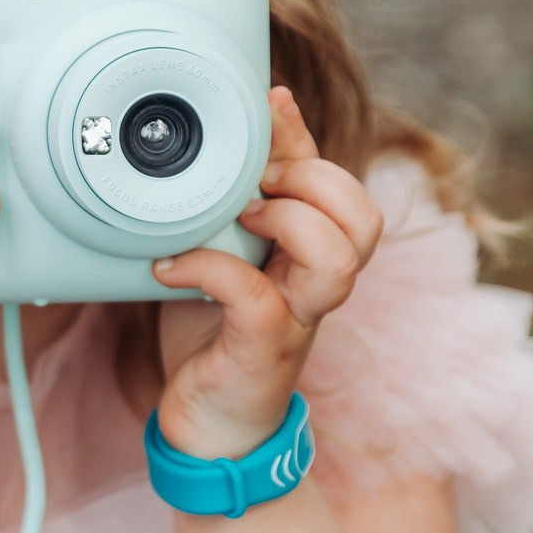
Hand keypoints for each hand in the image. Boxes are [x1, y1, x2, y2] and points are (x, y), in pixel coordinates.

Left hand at [148, 85, 382, 459]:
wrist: (207, 426)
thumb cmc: (217, 333)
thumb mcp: (228, 254)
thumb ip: (238, 203)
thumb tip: (237, 138)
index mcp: (313, 254)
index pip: (343, 186)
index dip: (307, 142)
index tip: (267, 106)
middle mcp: (317, 286)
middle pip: (364, 219)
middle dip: (310, 181)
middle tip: (250, 185)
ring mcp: (298, 319)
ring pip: (337, 259)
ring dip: (286, 222)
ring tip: (234, 218)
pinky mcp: (264, 350)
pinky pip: (255, 296)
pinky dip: (209, 269)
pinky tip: (169, 266)